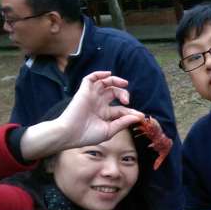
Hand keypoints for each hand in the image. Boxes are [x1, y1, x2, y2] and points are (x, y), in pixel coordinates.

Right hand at [20, 71, 142, 159]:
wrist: (70, 134)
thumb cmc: (87, 135)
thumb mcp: (109, 130)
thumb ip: (122, 123)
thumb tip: (138, 117)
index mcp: (105, 114)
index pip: (121, 109)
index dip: (131, 111)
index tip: (140, 116)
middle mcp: (99, 104)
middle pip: (114, 93)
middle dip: (124, 94)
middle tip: (126, 101)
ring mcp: (91, 97)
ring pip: (104, 83)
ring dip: (115, 81)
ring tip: (124, 84)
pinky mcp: (84, 91)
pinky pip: (90, 78)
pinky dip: (99, 74)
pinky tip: (108, 74)